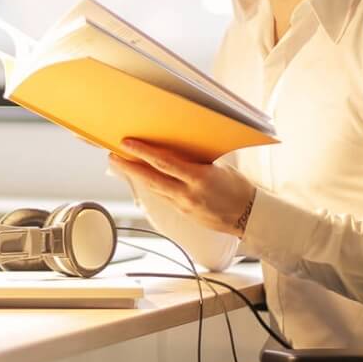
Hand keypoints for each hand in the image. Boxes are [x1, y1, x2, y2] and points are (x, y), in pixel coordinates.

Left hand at [109, 139, 256, 237]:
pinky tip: (142, 179)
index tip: (127, 143)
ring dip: (136, 177)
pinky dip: (151, 186)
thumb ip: (196, 160)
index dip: (143, 152)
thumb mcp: (219, 168)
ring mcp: (184, 206)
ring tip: (122, 164)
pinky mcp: (183, 214)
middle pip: (151, 179)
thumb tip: (177, 149)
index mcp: (199, 178)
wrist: (250, 217)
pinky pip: (162, 197)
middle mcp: (188, 194)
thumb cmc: (239, 189)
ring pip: (153, 189)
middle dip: (129, 167)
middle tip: (112, 156)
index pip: (164, 162)